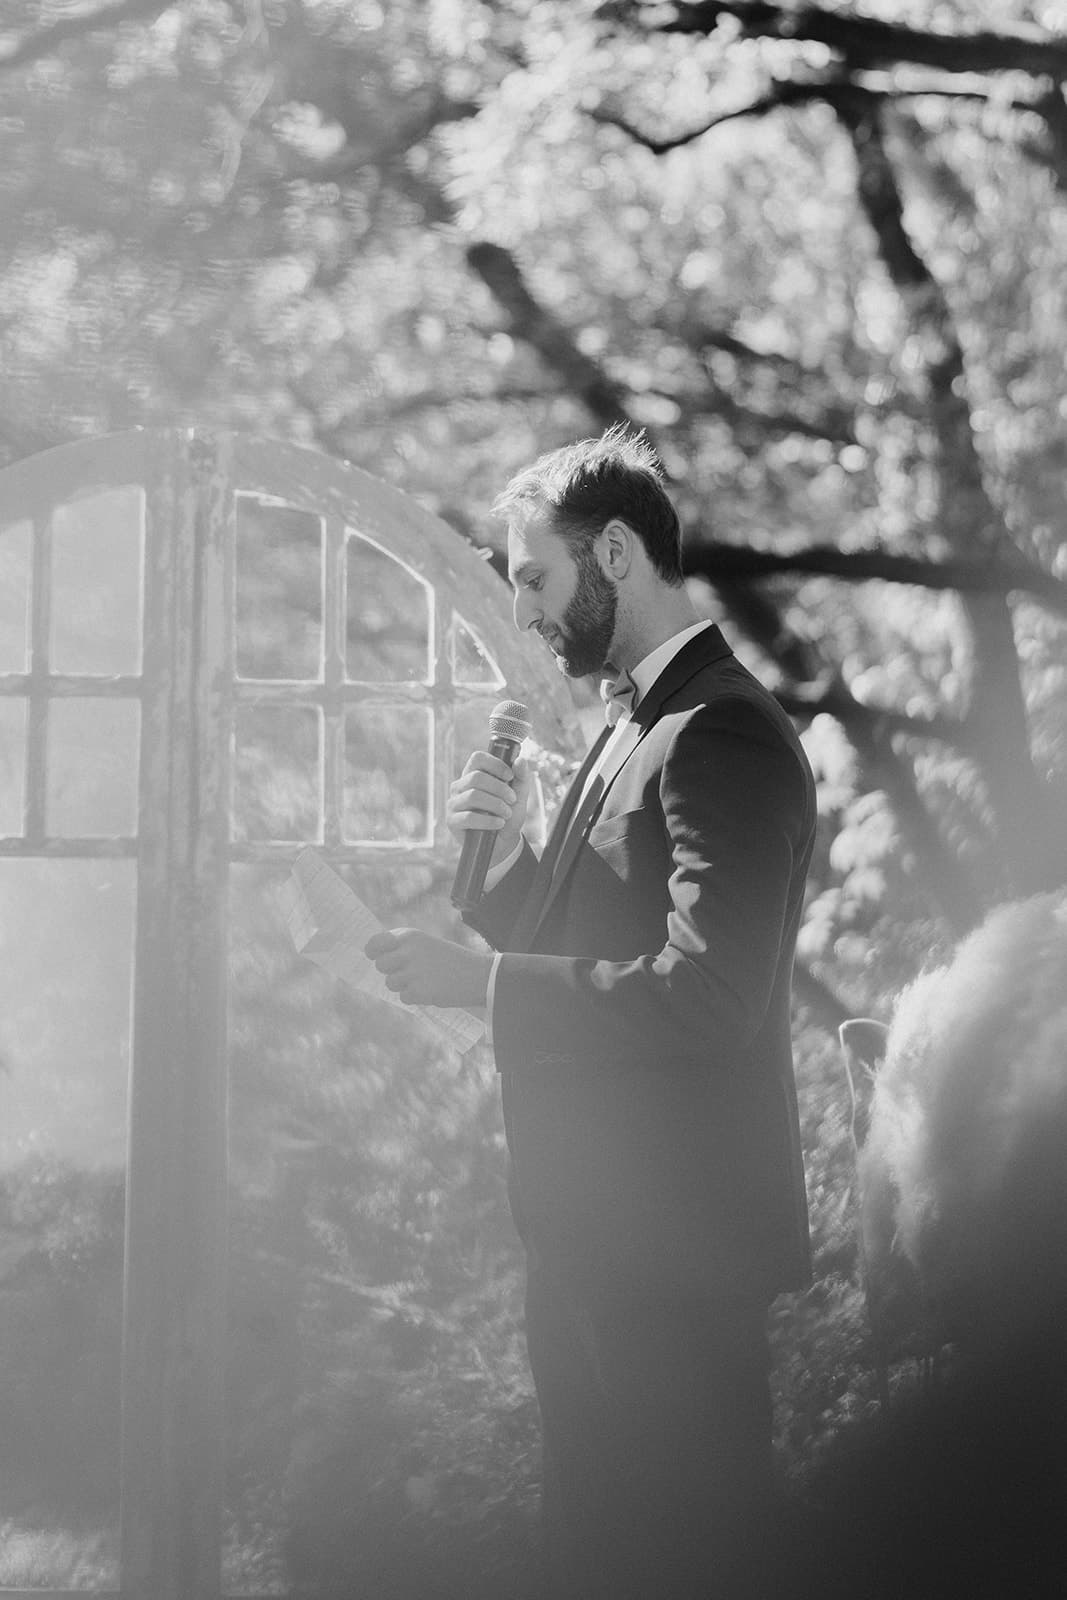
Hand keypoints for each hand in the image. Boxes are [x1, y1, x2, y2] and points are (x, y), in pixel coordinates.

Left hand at [364, 928, 492, 1008]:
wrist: (477, 974)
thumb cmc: (449, 959)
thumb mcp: (425, 944)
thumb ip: (402, 948)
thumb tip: (376, 958)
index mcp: (409, 936)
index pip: (375, 943)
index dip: (373, 952)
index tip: (375, 956)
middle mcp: (408, 952)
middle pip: (381, 965)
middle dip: (391, 971)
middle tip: (407, 972)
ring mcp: (413, 972)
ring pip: (391, 983)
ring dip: (403, 985)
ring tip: (423, 980)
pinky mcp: (419, 991)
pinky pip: (404, 997)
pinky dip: (414, 997)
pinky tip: (430, 989)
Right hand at [446, 751, 530, 866]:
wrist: (503, 842)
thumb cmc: (507, 815)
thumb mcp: (519, 796)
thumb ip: (521, 778)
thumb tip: (520, 760)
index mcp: (473, 775)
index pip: (477, 758)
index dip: (495, 764)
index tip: (510, 776)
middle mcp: (460, 786)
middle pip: (476, 777)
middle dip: (499, 788)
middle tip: (512, 799)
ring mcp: (454, 803)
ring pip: (473, 796)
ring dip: (495, 804)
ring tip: (507, 814)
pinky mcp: (452, 821)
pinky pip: (469, 817)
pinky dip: (488, 820)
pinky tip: (499, 823)